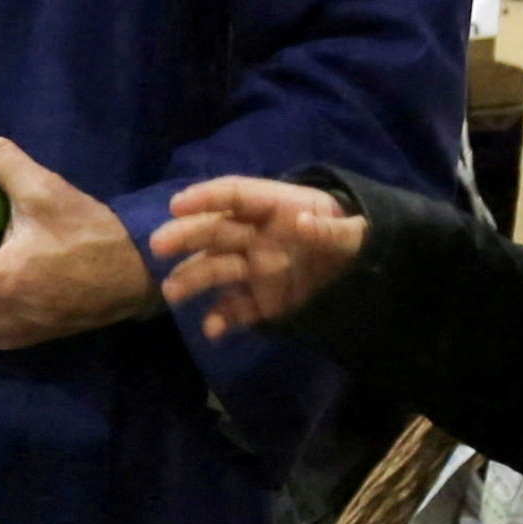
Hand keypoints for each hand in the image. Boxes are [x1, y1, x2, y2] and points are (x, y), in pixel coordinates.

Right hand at [146, 175, 368, 340]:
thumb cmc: (352, 237)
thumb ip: (332, 230)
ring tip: (171, 292)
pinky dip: (222, 318)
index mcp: (275, 208)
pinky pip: (236, 307)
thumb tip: (304, 224)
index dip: (206, 198)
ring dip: (192, 278)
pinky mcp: (261, 299)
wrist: (364, 272)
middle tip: (158, 245)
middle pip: (215, 231)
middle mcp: (256, 235)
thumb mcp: (354, 232)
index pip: (234, 195)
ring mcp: (255, 268)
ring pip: (217, 269)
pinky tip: (211, 329)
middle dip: (186, 236)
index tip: (177, 205)